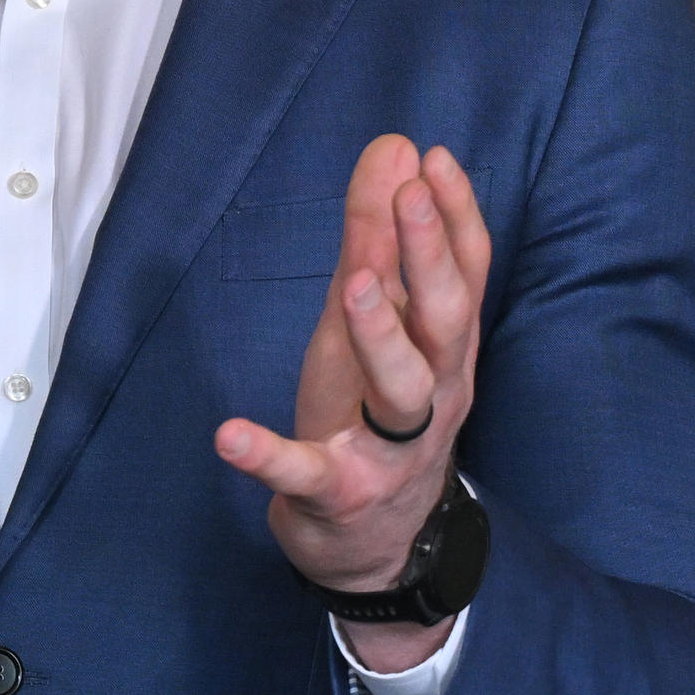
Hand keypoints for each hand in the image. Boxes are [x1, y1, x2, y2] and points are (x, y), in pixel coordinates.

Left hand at [214, 136, 490, 639]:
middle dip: (430, 256)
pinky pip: (308, 472)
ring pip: (402, 390)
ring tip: (355, 286)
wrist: (376, 545)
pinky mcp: (339, 492)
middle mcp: (433, 393)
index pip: (466, 274)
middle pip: (446, 321)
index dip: (456, 216)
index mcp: (443, 347)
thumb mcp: (374, 323)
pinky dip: (268, 454)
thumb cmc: (376, 415)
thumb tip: (395, 148)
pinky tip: (229, 434)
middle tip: (410, 196)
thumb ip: (379, 239)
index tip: (434, 159)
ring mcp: (390, 448)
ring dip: (379, 336)